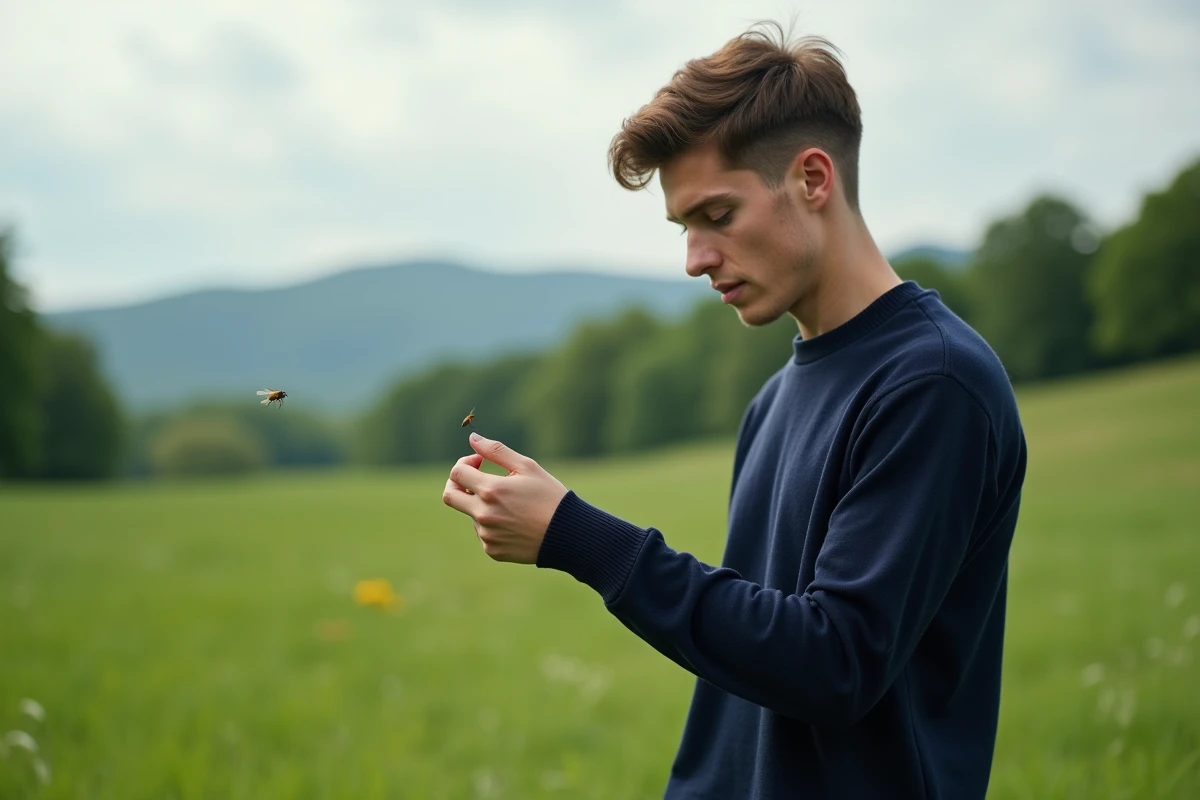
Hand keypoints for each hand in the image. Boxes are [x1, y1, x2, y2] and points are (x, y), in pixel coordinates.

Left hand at [442, 433, 568, 563]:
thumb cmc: (550, 496)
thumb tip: (473, 438)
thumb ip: (496, 450)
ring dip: (483, 505)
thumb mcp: (527, 467)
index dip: (465, 463)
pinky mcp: (492, 550)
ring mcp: (486, 534)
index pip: (457, 472)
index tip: (480, 462)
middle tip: (473, 479)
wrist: (567, 534)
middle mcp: (483, 514)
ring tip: (513, 506)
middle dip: (456, 483)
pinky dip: (493, 524)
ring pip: (472, 514)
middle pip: (450, 496)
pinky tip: (515, 523)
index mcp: (491, 490)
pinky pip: (483, 533)